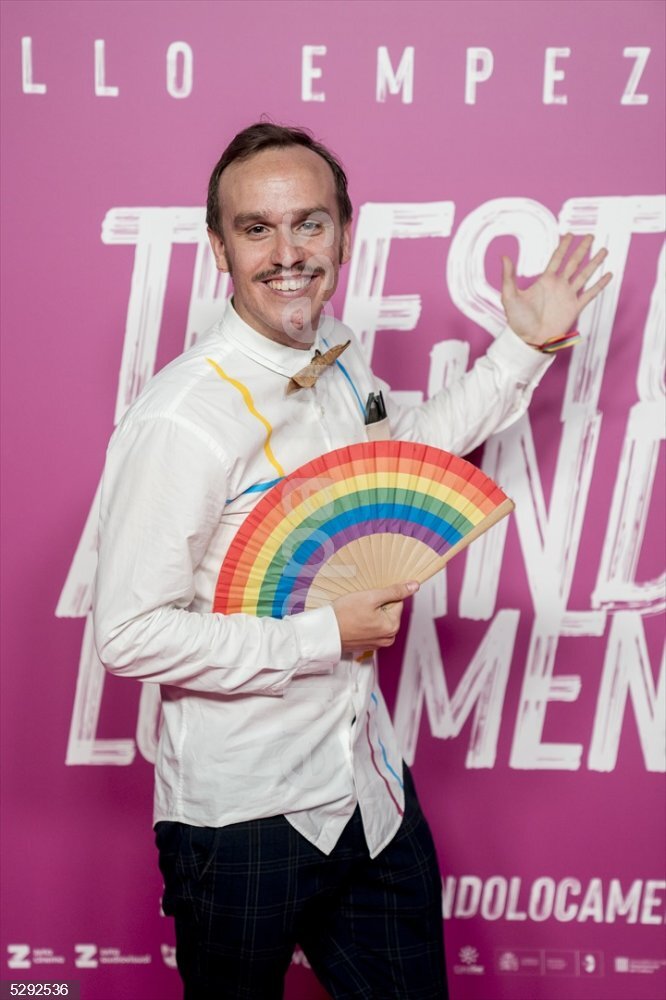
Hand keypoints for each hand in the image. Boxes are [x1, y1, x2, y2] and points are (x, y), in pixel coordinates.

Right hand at [333, 581, 418, 653]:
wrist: (325, 632)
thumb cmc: (345, 614)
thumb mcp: (371, 597)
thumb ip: (395, 591)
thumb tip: (414, 586)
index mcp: (393, 626)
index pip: (396, 601)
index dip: (382, 596)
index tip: (369, 597)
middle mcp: (388, 638)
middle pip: (389, 611)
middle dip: (377, 605)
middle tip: (361, 605)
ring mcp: (377, 643)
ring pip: (380, 619)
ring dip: (371, 613)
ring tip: (356, 613)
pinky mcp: (367, 644)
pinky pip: (371, 628)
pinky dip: (365, 622)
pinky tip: (354, 620)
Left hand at [501, 234, 611, 348]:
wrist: (529, 340)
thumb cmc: (518, 320)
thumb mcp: (509, 296)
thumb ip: (508, 276)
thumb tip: (504, 256)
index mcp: (545, 281)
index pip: (556, 259)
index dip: (564, 246)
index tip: (570, 235)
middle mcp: (558, 286)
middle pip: (574, 263)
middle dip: (582, 249)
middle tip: (590, 236)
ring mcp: (568, 296)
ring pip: (585, 275)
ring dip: (594, 262)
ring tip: (604, 250)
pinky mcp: (575, 308)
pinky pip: (590, 293)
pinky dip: (600, 284)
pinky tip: (608, 274)